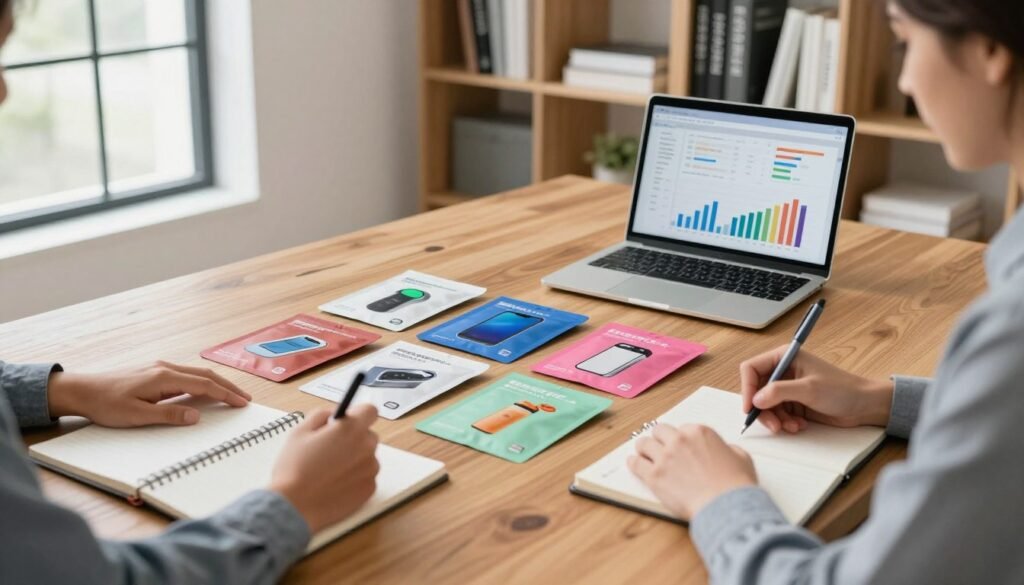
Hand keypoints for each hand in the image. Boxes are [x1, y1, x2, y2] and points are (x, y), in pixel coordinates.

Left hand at [47, 361, 251, 426]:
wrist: (81, 390)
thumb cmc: (105, 404)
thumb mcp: (136, 416)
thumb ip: (168, 415)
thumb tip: (196, 416)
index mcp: (163, 377)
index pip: (203, 384)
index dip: (225, 394)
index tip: (242, 403)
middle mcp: (164, 368)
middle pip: (205, 375)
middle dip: (228, 386)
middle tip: (245, 399)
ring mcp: (159, 368)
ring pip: (196, 373)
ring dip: (216, 383)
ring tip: (231, 394)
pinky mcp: (153, 372)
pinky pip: (185, 375)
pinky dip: (202, 382)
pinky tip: (204, 390)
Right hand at [270, 405, 379, 532]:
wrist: (294, 506)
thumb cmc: (294, 469)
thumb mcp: (300, 431)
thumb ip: (320, 415)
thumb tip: (332, 415)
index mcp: (351, 429)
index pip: (370, 410)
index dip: (357, 414)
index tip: (346, 421)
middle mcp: (367, 447)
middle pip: (368, 435)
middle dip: (353, 438)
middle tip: (331, 448)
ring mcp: (371, 470)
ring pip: (367, 456)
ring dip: (354, 458)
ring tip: (329, 470)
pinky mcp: (370, 489)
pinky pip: (366, 476)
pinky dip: (355, 477)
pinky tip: (334, 483)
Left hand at [629, 424, 755, 519]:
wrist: (726, 506)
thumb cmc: (735, 485)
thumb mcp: (741, 457)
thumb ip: (727, 449)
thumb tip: (722, 451)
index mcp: (699, 432)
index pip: (681, 429)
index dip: (679, 438)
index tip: (677, 445)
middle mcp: (679, 440)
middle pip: (659, 431)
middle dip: (659, 438)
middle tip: (658, 446)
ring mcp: (664, 457)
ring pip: (643, 444)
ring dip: (643, 448)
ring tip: (642, 453)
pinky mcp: (654, 476)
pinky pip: (636, 463)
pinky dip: (634, 463)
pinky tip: (634, 463)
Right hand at [740, 346, 893, 433]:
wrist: (864, 405)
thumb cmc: (842, 389)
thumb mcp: (809, 389)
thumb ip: (780, 392)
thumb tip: (756, 399)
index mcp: (784, 357)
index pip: (752, 369)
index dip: (747, 388)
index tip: (750, 407)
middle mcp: (782, 371)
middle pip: (756, 391)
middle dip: (763, 410)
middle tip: (773, 425)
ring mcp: (787, 388)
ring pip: (765, 406)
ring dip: (775, 419)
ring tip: (791, 426)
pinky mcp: (793, 403)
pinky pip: (777, 414)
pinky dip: (784, 422)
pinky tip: (799, 425)